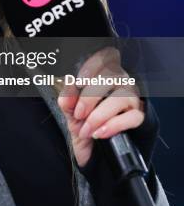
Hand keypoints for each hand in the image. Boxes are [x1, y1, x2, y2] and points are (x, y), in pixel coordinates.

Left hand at [57, 46, 144, 167]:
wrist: (94, 148)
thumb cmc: (84, 121)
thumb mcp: (71, 110)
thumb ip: (67, 98)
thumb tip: (68, 89)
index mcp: (103, 73)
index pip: (106, 56)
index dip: (93, 65)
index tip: (79, 82)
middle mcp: (120, 81)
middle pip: (112, 76)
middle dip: (90, 96)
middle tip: (79, 113)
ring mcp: (131, 97)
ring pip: (122, 96)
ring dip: (100, 115)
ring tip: (87, 129)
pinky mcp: (138, 116)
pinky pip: (132, 117)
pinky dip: (114, 125)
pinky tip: (100, 132)